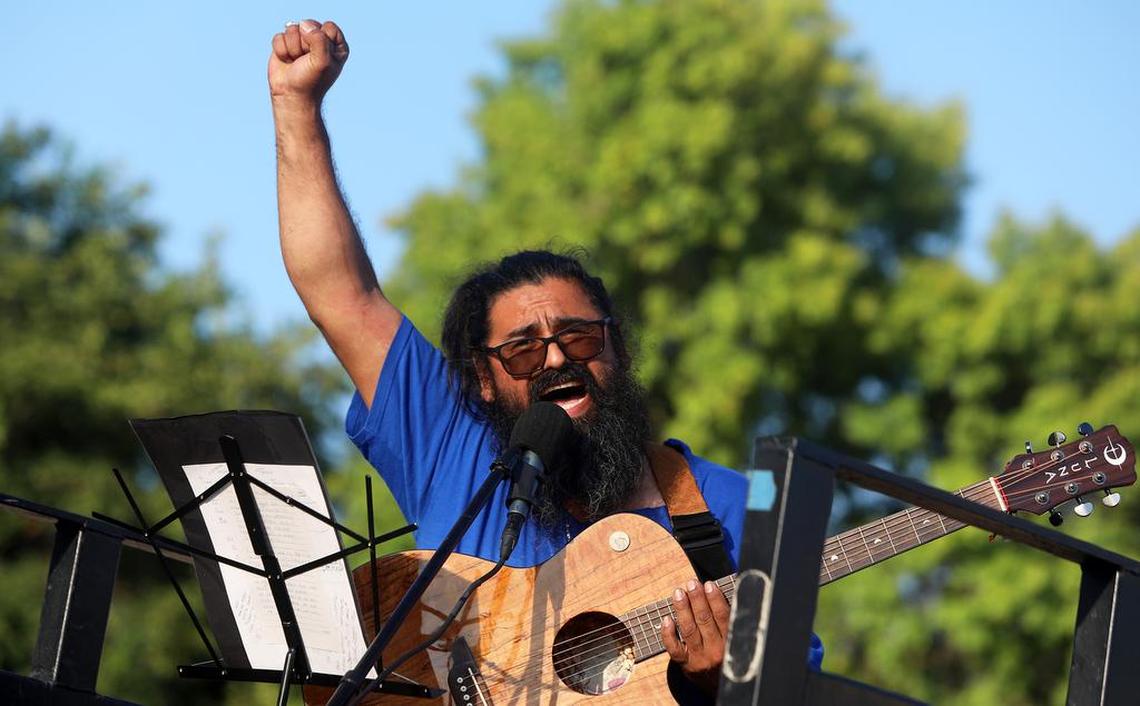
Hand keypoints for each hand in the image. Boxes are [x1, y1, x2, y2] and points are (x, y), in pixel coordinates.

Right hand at [269, 19, 348, 104]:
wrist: (291, 95)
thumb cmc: (311, 81)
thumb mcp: (323, 61)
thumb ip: (319, 38)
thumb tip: (303, 24)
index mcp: (336, 45)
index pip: (328, 27)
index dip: (321, 40)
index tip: (320, 57)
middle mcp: (319, 40)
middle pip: (309, 24)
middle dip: (305, 44)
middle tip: (306, 60)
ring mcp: (301, 41)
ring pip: (292, 28)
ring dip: (293, 48)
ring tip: (296, 61)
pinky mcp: (285, 44)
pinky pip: (279, 36)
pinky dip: (281, 51)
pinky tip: (287, 61)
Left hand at [661, 578, 730, 694]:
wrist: (719, 686)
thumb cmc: (726, 655)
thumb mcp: (733, 640)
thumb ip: (729, 620)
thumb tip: (718, 591)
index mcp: (731, 642)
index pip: (724, 617)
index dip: (716, 599)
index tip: (709, 585)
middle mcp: (716, 651)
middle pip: (705, 621)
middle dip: (697, 599)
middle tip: (691, 584)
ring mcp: (699, 659)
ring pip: (689, 630)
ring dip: (683, 609)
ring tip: (678, 594)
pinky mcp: (685, 665)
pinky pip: (674, 648)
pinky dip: (668, 633)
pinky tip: (666, 618)